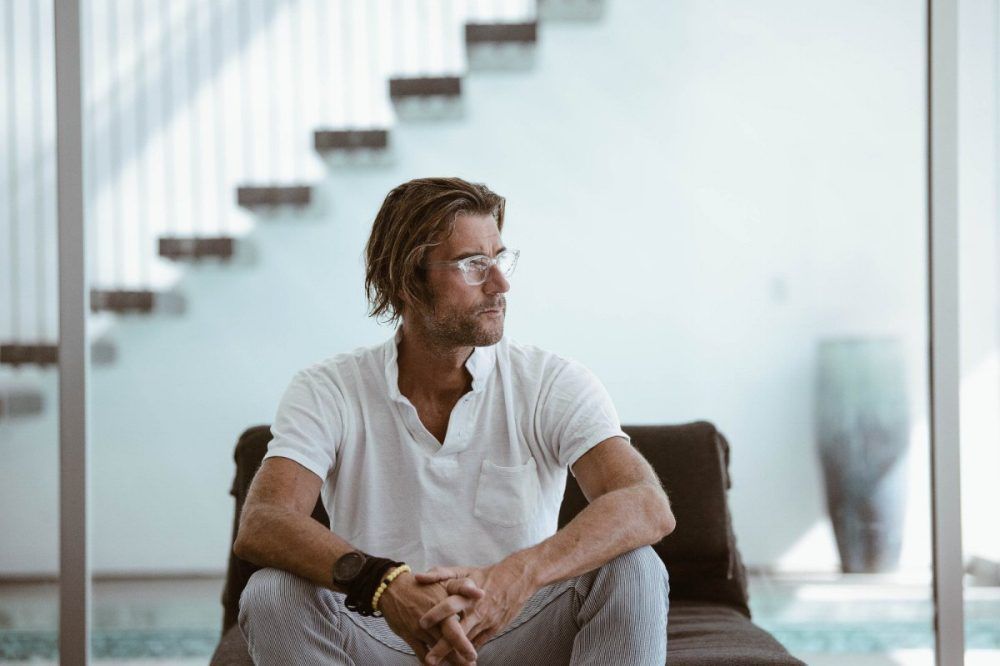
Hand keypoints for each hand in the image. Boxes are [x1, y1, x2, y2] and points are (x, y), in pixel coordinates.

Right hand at [379, 572, 484, 664]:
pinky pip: (421, 653)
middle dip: (461, 653)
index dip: (467, 641)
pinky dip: (430, 662)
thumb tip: (482, 595)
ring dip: (450, 660)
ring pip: (437, 649)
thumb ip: (463, 589)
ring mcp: (420, 627)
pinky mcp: (409, 634)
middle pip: (451, 638)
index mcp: (444, 602)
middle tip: (471, 662)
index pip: (459, 622)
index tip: (475, 654)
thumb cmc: (422, 587)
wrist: (393, 588)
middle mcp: (433, 615)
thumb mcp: (442, 583)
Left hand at [414, 560, 536, 664]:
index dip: (436, 614)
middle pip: (457, 630)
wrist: (516, 579)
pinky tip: (457, 662)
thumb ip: (439, 574)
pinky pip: (477, 644)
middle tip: (429, 659)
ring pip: (467, 642)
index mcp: (466, 593)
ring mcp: (485, 621)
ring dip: (453, 656)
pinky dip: (466, 655)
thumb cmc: (484, 575)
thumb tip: (417, 578)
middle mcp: (475, 609)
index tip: (420, 624)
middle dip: (443, 646)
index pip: (449, 605)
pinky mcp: (493, 630)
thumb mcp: (462, 570)